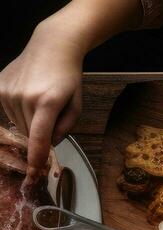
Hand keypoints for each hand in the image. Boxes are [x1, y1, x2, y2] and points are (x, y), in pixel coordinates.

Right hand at [0, 21, 84, 177]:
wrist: (51, 47)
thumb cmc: (68, 79)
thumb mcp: (76, 106)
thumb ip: (64, 129)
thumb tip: (48, 144)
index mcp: (48, 102)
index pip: (39, 137)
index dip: (36, 157)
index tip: (34, 171)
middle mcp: (25, 97)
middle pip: (30, 132)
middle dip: (41, 132)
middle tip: (51, 113)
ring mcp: (9, 91)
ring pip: (18, 123)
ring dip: (30, 121)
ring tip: (40, 101)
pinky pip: (8, 111)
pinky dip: (19, 111)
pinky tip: (27, 97)